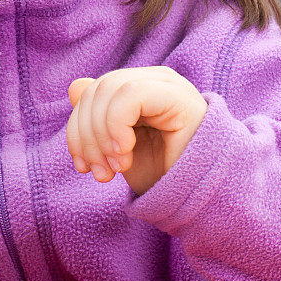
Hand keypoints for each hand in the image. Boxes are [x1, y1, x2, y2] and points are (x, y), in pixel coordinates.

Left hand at [66, 66, 207, 195]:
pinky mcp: (177, 95)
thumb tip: (75, 85)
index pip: (92, 92)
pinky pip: (130, 95)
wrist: (206, 200)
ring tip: (116, 168)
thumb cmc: (165, 175)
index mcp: (138, 89)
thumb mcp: (118, 150)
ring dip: (101, 135)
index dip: (77, 129)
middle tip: (101, 173)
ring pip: (109, 89)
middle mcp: (152, 80)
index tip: (83, 167)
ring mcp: (166, 84)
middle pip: (97, 90)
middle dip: (87, 136)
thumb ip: (97, 119)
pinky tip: (123, 152)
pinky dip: (116, 124)